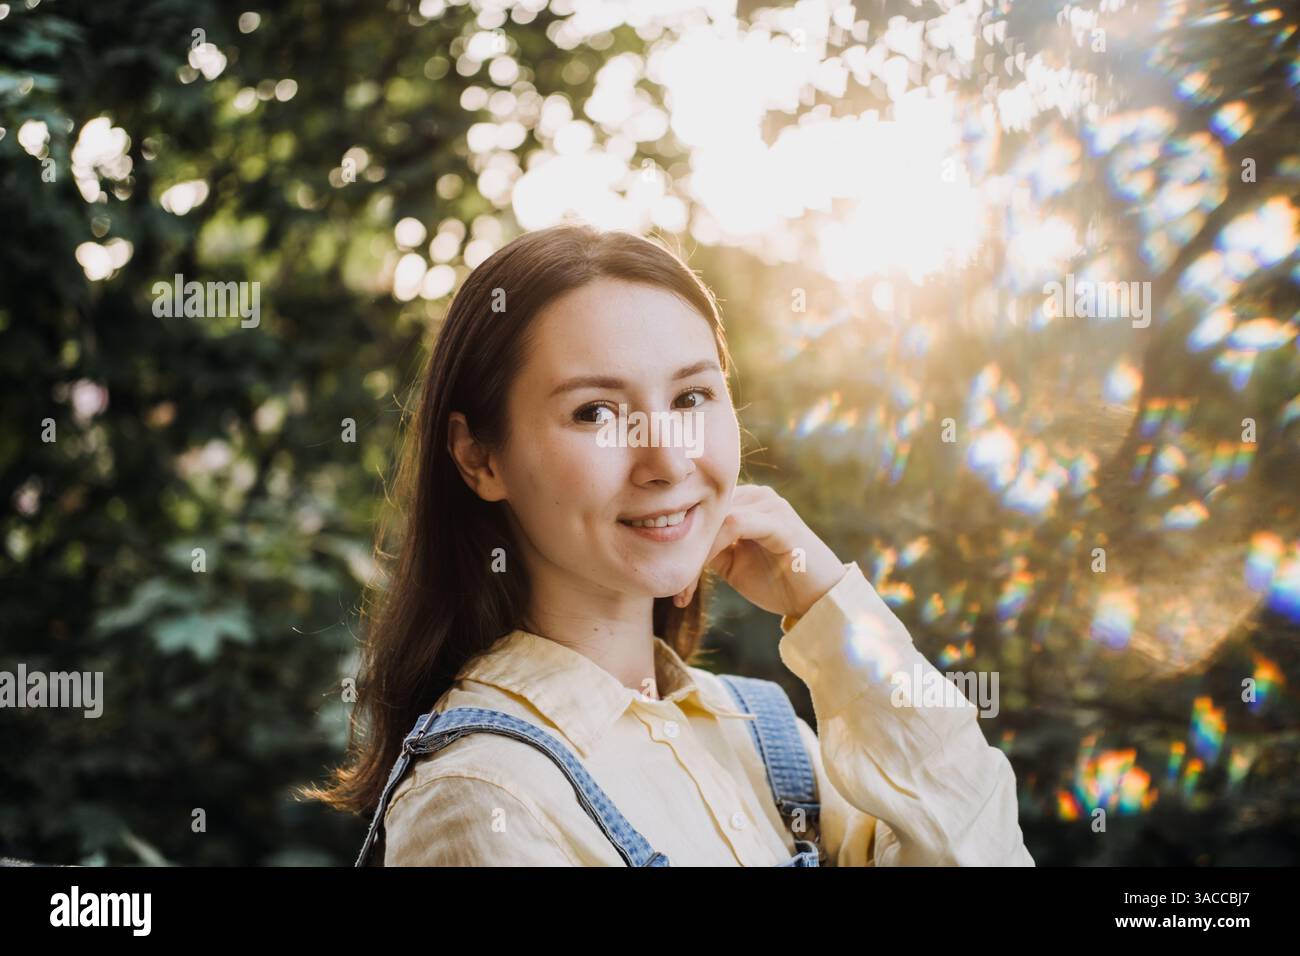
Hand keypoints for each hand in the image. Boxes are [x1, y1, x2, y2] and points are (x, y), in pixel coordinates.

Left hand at [673, 484, 846, 618]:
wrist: (817, 601)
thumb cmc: (777, 581)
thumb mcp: (732, 563)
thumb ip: (709, 548)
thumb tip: (673, 548)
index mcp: (745, 501)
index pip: (701, 508)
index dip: (677, 537)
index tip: (662, 576)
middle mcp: (757, 496)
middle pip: (704, 510)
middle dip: (681, 546)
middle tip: (664, 583)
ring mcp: (770, 505)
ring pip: (715, 517)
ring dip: (693, 551)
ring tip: (680, 584)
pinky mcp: (780, 522)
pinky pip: (734, 525)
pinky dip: (711, 548)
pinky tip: (698, 572)